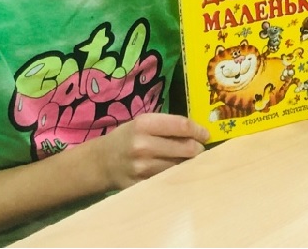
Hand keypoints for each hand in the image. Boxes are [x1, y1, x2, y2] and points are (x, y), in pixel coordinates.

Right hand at [93, 112, 207, 190]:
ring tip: (187, 160)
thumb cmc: (127, 138)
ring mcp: (142, 168)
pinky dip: (177, 176)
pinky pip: (169, 180)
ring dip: (188, 164)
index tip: (206, 134)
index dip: (199, 130)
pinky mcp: (141, 185)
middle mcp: (143, 145)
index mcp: (144, 124)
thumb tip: (198, 133)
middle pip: (186, 148)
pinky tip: (176, 172)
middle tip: (199, 149)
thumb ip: (167, 125)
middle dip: (198, 149)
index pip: (182, 126)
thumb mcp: (143, 123)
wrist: (102, 162)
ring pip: (180, 166)